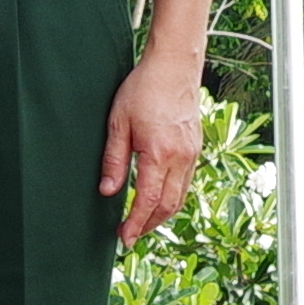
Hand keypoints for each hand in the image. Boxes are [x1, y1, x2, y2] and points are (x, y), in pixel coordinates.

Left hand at [101, 55, 202, 248]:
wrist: (174, 66)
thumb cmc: (143, 89)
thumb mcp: (118, 123)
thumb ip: (114, 160)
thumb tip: (108, 190)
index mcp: (159, 153)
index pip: (148, 200)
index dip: (136, 223)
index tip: (125, 238)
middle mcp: (181, 157)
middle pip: (168, 206)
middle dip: (149, 225)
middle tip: (130, 235)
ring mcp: (192, 153)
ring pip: (180, 197)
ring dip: (161, 214)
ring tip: (143, 222)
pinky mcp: (195, 147)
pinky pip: (186, 182)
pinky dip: (172, 197)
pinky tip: (158, 197)